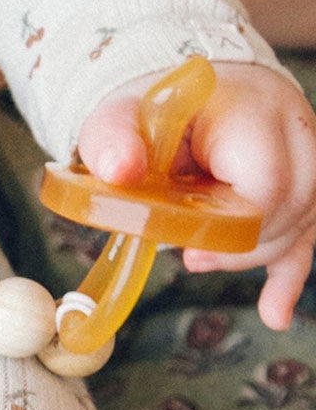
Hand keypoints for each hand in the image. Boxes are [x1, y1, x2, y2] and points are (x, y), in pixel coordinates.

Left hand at [77, 63, 315, 330]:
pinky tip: (273, 312)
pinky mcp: (304, 184)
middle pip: (293, 206)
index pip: (267, 181)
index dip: (233, 225)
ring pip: (302, 223)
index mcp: (250, 109)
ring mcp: (305, 157)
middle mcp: (292, 129)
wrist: (186, 97)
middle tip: (189, 255)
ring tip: (198, 260)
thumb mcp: (118, 118)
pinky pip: (307, 234)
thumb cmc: (152, 111)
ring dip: (254, 254)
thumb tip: (120, 171)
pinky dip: (287, 274)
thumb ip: (112, 141)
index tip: (190, 246)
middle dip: (239, 243)